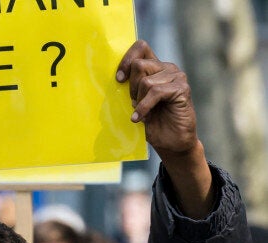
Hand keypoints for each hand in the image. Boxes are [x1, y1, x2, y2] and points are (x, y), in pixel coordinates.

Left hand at [117, 40, 212, 219]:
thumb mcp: (135, 100)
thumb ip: (130, 86)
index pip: (141, 47)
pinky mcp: (182, 88)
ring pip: (146, 81)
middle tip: (134, 102)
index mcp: (155, 67)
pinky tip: (140, 118)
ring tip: (142, 111)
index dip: (127, 59)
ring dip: (139, 99)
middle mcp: (167, 68)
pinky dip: (144, 107)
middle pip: (139, 65)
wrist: (171, 141)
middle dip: (131, 87)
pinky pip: (155, 92)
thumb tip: (114, 77)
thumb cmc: (152, 121)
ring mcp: (176, 77)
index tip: (118, 79)